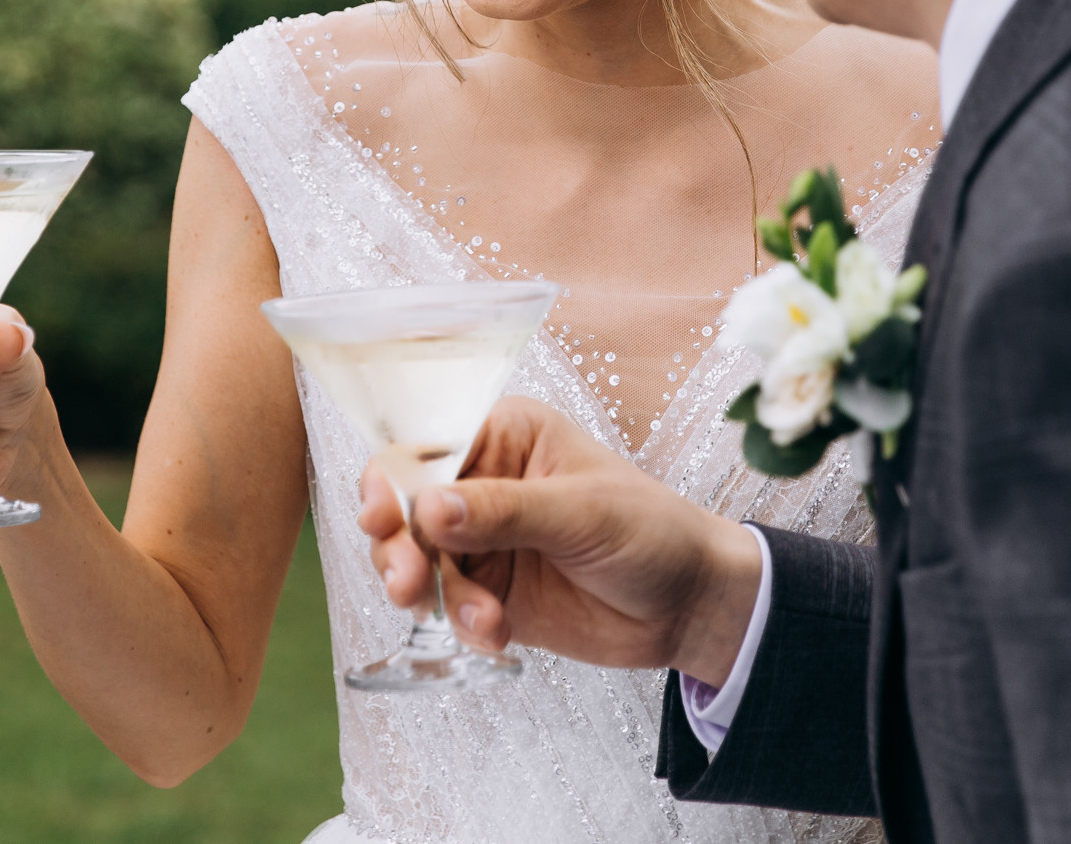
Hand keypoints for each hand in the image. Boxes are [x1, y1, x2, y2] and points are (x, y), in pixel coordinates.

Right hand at [360, 396, 763, 681]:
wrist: (690, 605)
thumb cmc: (652, 531)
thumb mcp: (582, 512)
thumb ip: (505, 510)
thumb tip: (430, 508)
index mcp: (505, 436)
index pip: (426, 446)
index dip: (391, 479)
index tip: (380, 515)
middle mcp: (483, 483)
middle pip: (406, 508)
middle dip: (400, 548)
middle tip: (408, 583)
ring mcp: (483, 542)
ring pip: (418, 562)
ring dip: (431, 593)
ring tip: (476, 617)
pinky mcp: (488, 593)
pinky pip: (447, 606)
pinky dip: (462, 624)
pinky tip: (496, 633)